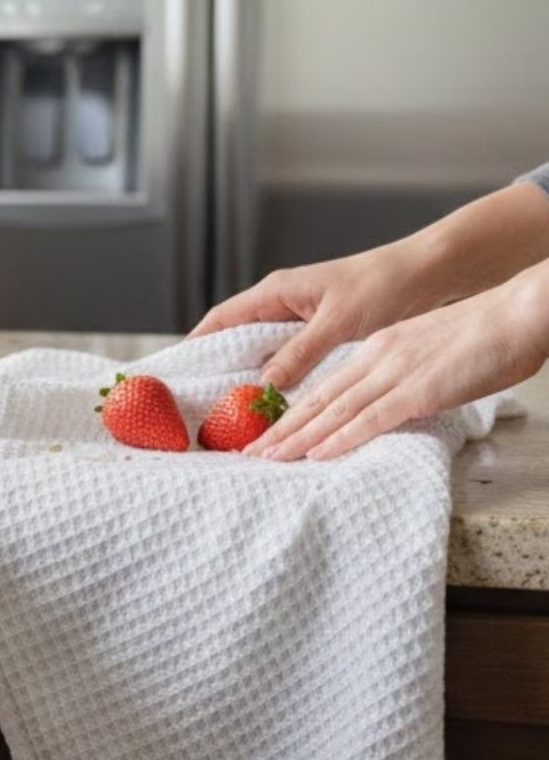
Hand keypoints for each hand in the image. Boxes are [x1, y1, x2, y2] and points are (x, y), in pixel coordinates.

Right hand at [189, 241, 444, 387]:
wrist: (429, 273)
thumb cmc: (384, 285)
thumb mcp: (338, 322)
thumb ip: (299, 353)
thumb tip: (264, 384)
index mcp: (277, 292)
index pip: (222, 319)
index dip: (196, 343)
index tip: (175, 370)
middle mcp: (284, 304)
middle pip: (237, 338)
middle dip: (219, 367)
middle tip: (201, 401)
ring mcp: (302, 319)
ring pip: (264, 352)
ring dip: (251, 377)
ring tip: (235, 411)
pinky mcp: (323, 333)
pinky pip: (290, 358)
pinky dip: (281, 379)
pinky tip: (280, 402)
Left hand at [244, 274, 548, 460]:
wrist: (517, 311)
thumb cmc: (485, 333)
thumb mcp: (429, 351)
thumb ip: (405, 372)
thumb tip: (394, 398)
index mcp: (378, 349)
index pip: (326, 386)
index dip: (294, 411)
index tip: (270, 432)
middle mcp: (377, 359)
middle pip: (319, 400)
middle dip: (283, 429)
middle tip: (251, 453)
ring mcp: (396, 374)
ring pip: (335, 410)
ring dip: (299, 438)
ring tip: (268, 458)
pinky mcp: (419, 389)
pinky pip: (372, 418)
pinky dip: (340, 438)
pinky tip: (317, 454)